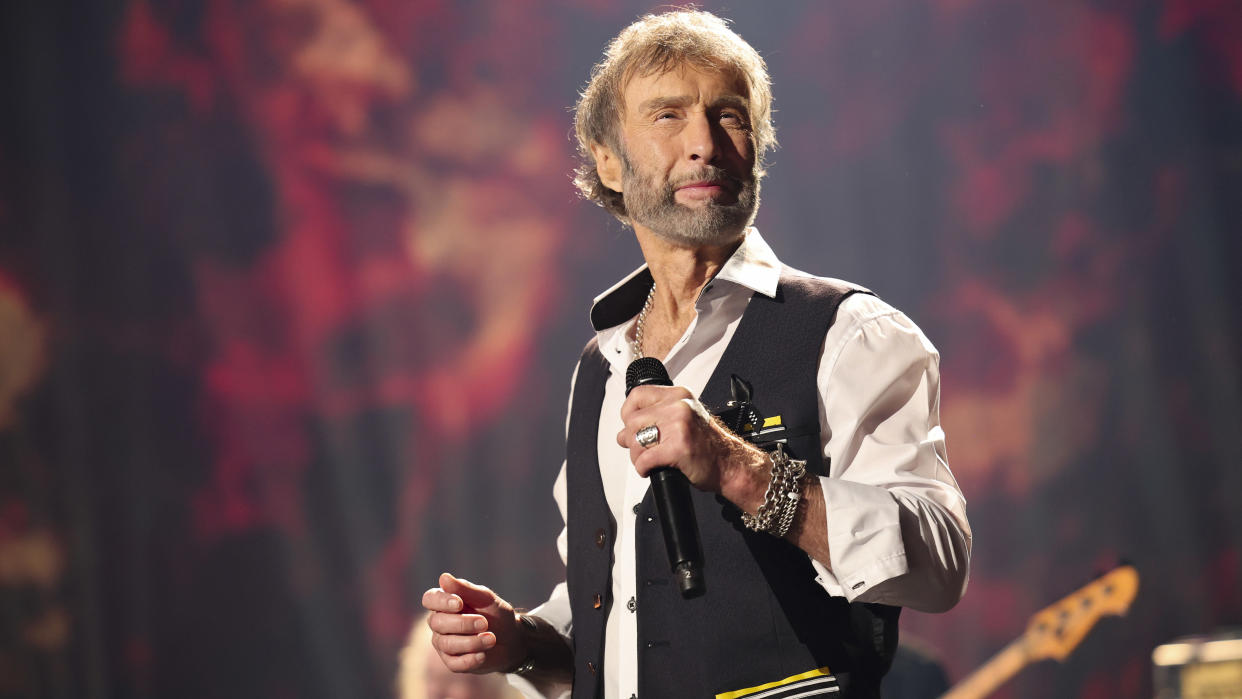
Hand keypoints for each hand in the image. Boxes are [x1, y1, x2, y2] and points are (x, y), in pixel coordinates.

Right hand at [421, 572, 524, 673]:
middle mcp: (439, 623)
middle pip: (437, 623)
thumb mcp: (486, 599)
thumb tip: (443, 577)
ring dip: (471, 641)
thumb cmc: (496, 615)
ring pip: (446, 644)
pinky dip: (470, 659)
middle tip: (484, 622)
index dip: (441, 601)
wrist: (512, 639)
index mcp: (445, 603)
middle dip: (462, 623)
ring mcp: (444, 644)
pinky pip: (454, 663)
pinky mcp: (453, 662)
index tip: (460, 603)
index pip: (430, 599)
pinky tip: (483, 655)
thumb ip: (466, 589)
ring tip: (491, 638)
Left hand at [615, 385, 764, 504]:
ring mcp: (679, 426)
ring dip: (637, 456)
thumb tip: (624, 433)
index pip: (638, 395)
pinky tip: (651, 470)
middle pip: (633, 421)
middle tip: (642, 450)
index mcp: (679, 396)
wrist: (730, 464)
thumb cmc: (708, 445)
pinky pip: (644, 459)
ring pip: (635, 440)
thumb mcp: (684, 419)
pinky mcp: (678, 448)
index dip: (628, 413)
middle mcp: (679, 406)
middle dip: (632, 440)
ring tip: (648, 461)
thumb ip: (655, 419)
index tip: (632, 426)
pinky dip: (643, 468)